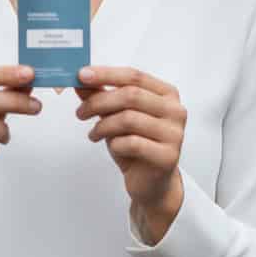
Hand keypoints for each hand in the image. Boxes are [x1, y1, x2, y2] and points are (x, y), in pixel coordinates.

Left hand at [75, 66, 185, 241]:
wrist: (151, 182)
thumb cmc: (136, 144)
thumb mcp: (116, 116)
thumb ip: (101, 96)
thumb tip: (80, 80)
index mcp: (166, 94)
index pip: (134, 76)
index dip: (106, 74)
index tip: (81, 75)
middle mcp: (175, 110)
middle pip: (131, 95)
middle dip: (99, 102)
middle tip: (80, 112)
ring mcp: (174, 133)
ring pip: (129, 119)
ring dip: (103, 125)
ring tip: (94, 133)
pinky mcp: (168, 156)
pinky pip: (132, 143)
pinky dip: (114, 144)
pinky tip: (111, 146)